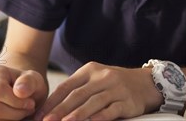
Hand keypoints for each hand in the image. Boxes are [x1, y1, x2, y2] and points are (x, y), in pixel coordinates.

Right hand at [0, 65, 47, 119]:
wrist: (20, 92)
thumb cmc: (27, 86)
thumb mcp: (34, 80)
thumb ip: (30, 82)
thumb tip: (20, 91)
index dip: (17, 102)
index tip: (30, 104)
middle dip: (15, 114)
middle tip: (26, 110)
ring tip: (19, 115)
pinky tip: (9, 118)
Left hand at [34, 61, 162, 120]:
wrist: (146, 83)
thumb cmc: (114, 84)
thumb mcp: (96, 79)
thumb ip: (78, 90)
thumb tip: (52, 108)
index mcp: (90, 70)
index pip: (67, 86)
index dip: (52, 101)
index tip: (39, 115)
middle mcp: (103, 77)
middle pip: (78, 95)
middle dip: (60, 110)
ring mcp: (116, 89)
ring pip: (93, 102)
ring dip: (77, 114)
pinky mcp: (128, 101)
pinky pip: (112, 110)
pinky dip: (100, 117)